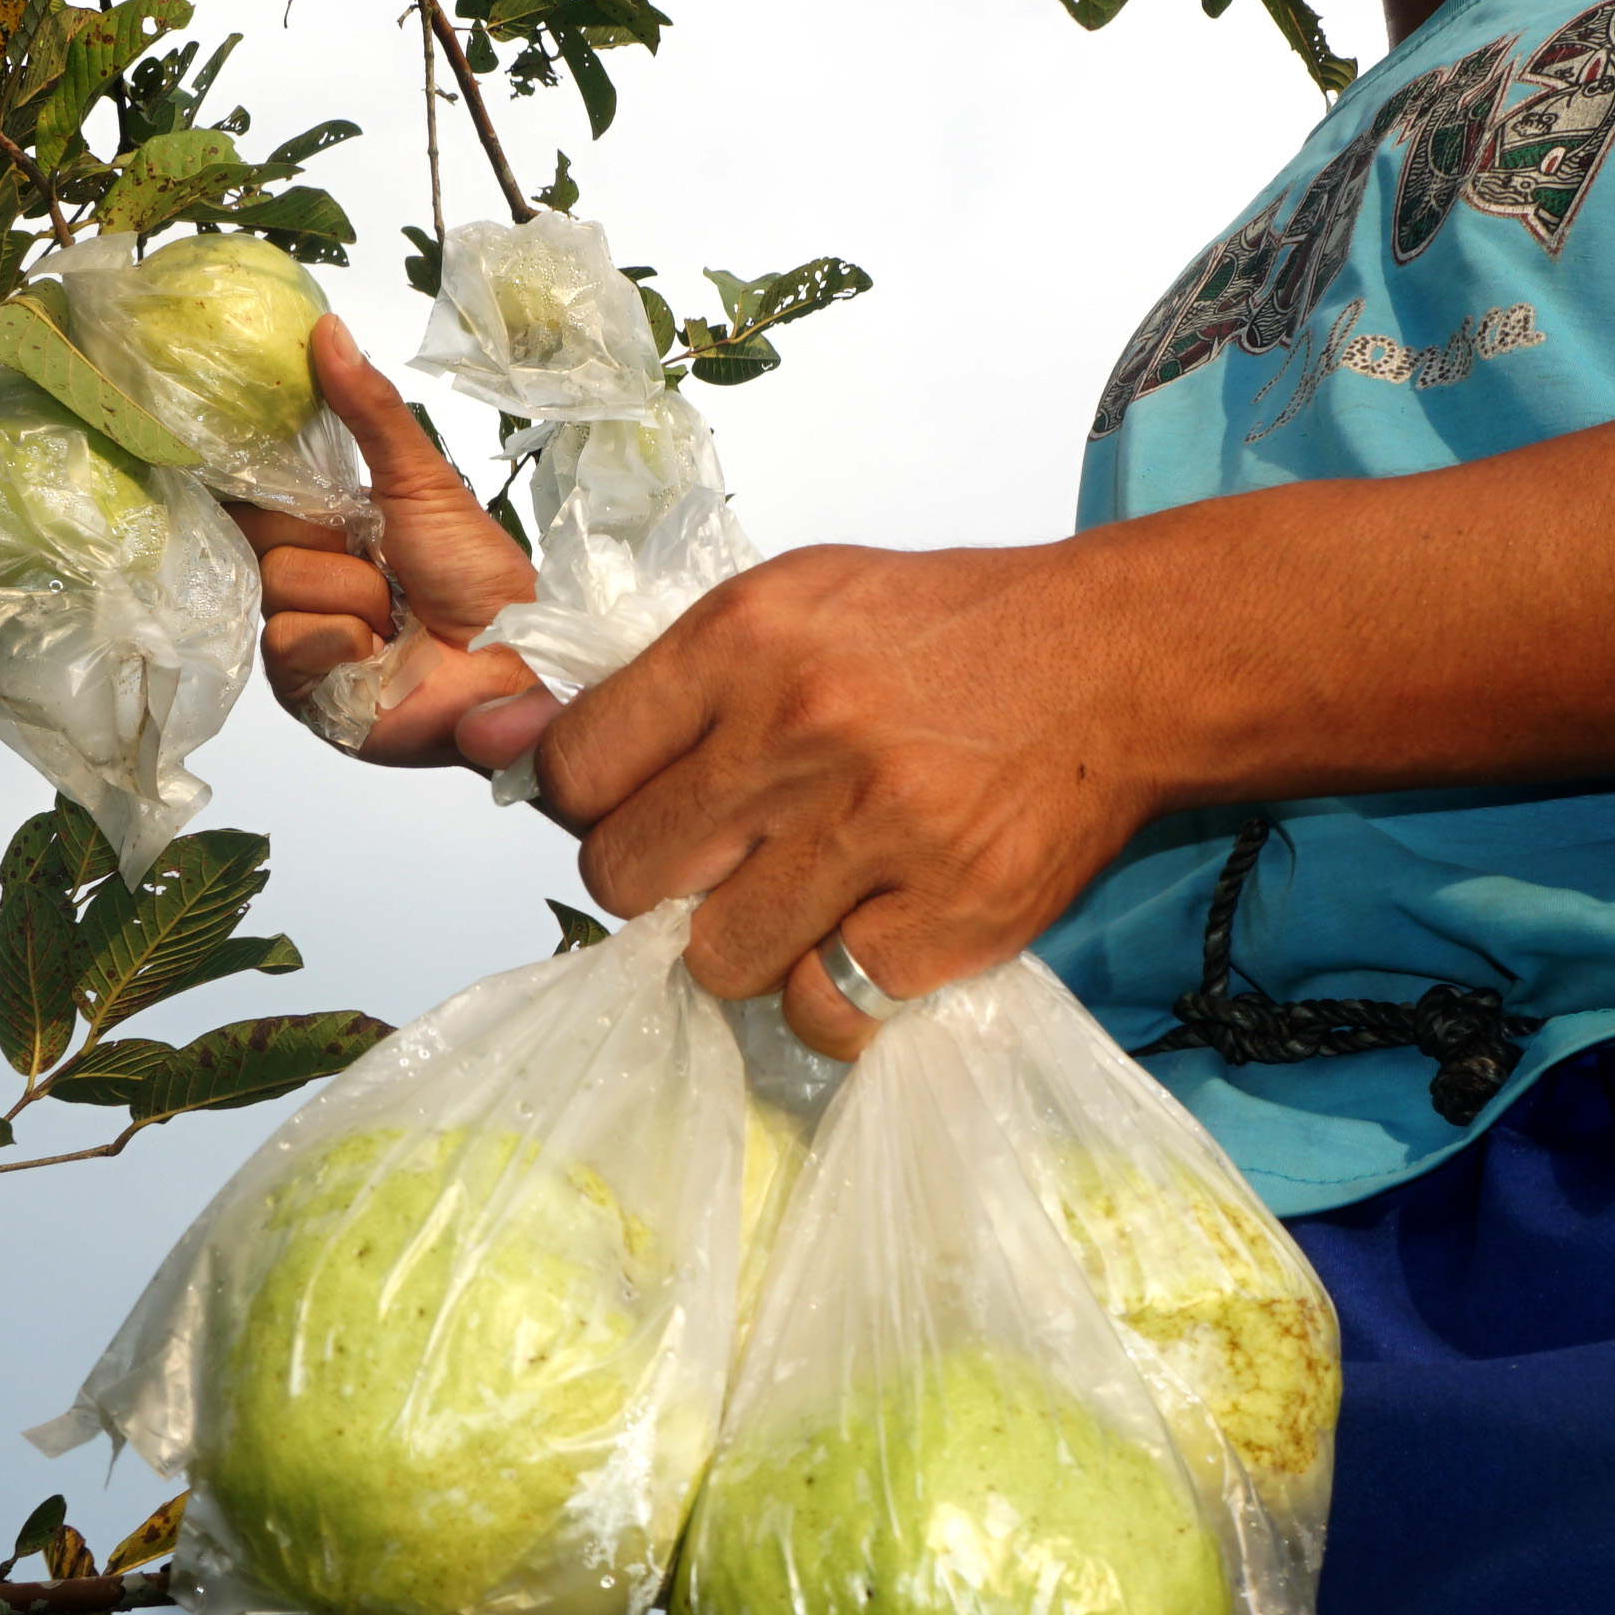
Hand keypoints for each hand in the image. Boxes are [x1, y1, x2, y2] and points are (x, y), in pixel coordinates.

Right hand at [223, 315, 546, 767]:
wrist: (517, 661)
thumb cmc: (479, 576)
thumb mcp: (422, 480)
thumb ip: (369, 410)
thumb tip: (328, 328)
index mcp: (329, 530)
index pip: (260, 494)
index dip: (262, 477)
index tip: (259, 454)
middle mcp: (308, 583)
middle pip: (263, 537)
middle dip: (332, 541)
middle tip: (382, 556)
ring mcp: (303, 638)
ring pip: (280, 588)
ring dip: (355, 597)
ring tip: (400, 616)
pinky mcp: (305, 691)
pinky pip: (290, 643)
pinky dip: (345, 642)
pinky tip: (382, 654)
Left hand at [529, 539, 1161, 1057]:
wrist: (1116, 662)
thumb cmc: (945, 634)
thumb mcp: (793, 605)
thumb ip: (658, 684)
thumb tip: (499, 749)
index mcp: (746, 641)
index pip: (578, 767)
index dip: (585, 803)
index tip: (622, 806)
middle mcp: (801, 733)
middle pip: (627, 875)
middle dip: (653, 881)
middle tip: (711, 857)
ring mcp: (877, 833)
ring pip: (716, 959)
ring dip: (742, 943)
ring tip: (794, 896)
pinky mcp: (948, 917)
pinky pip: (823, 1009)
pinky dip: (828, 993)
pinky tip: (858, 937)